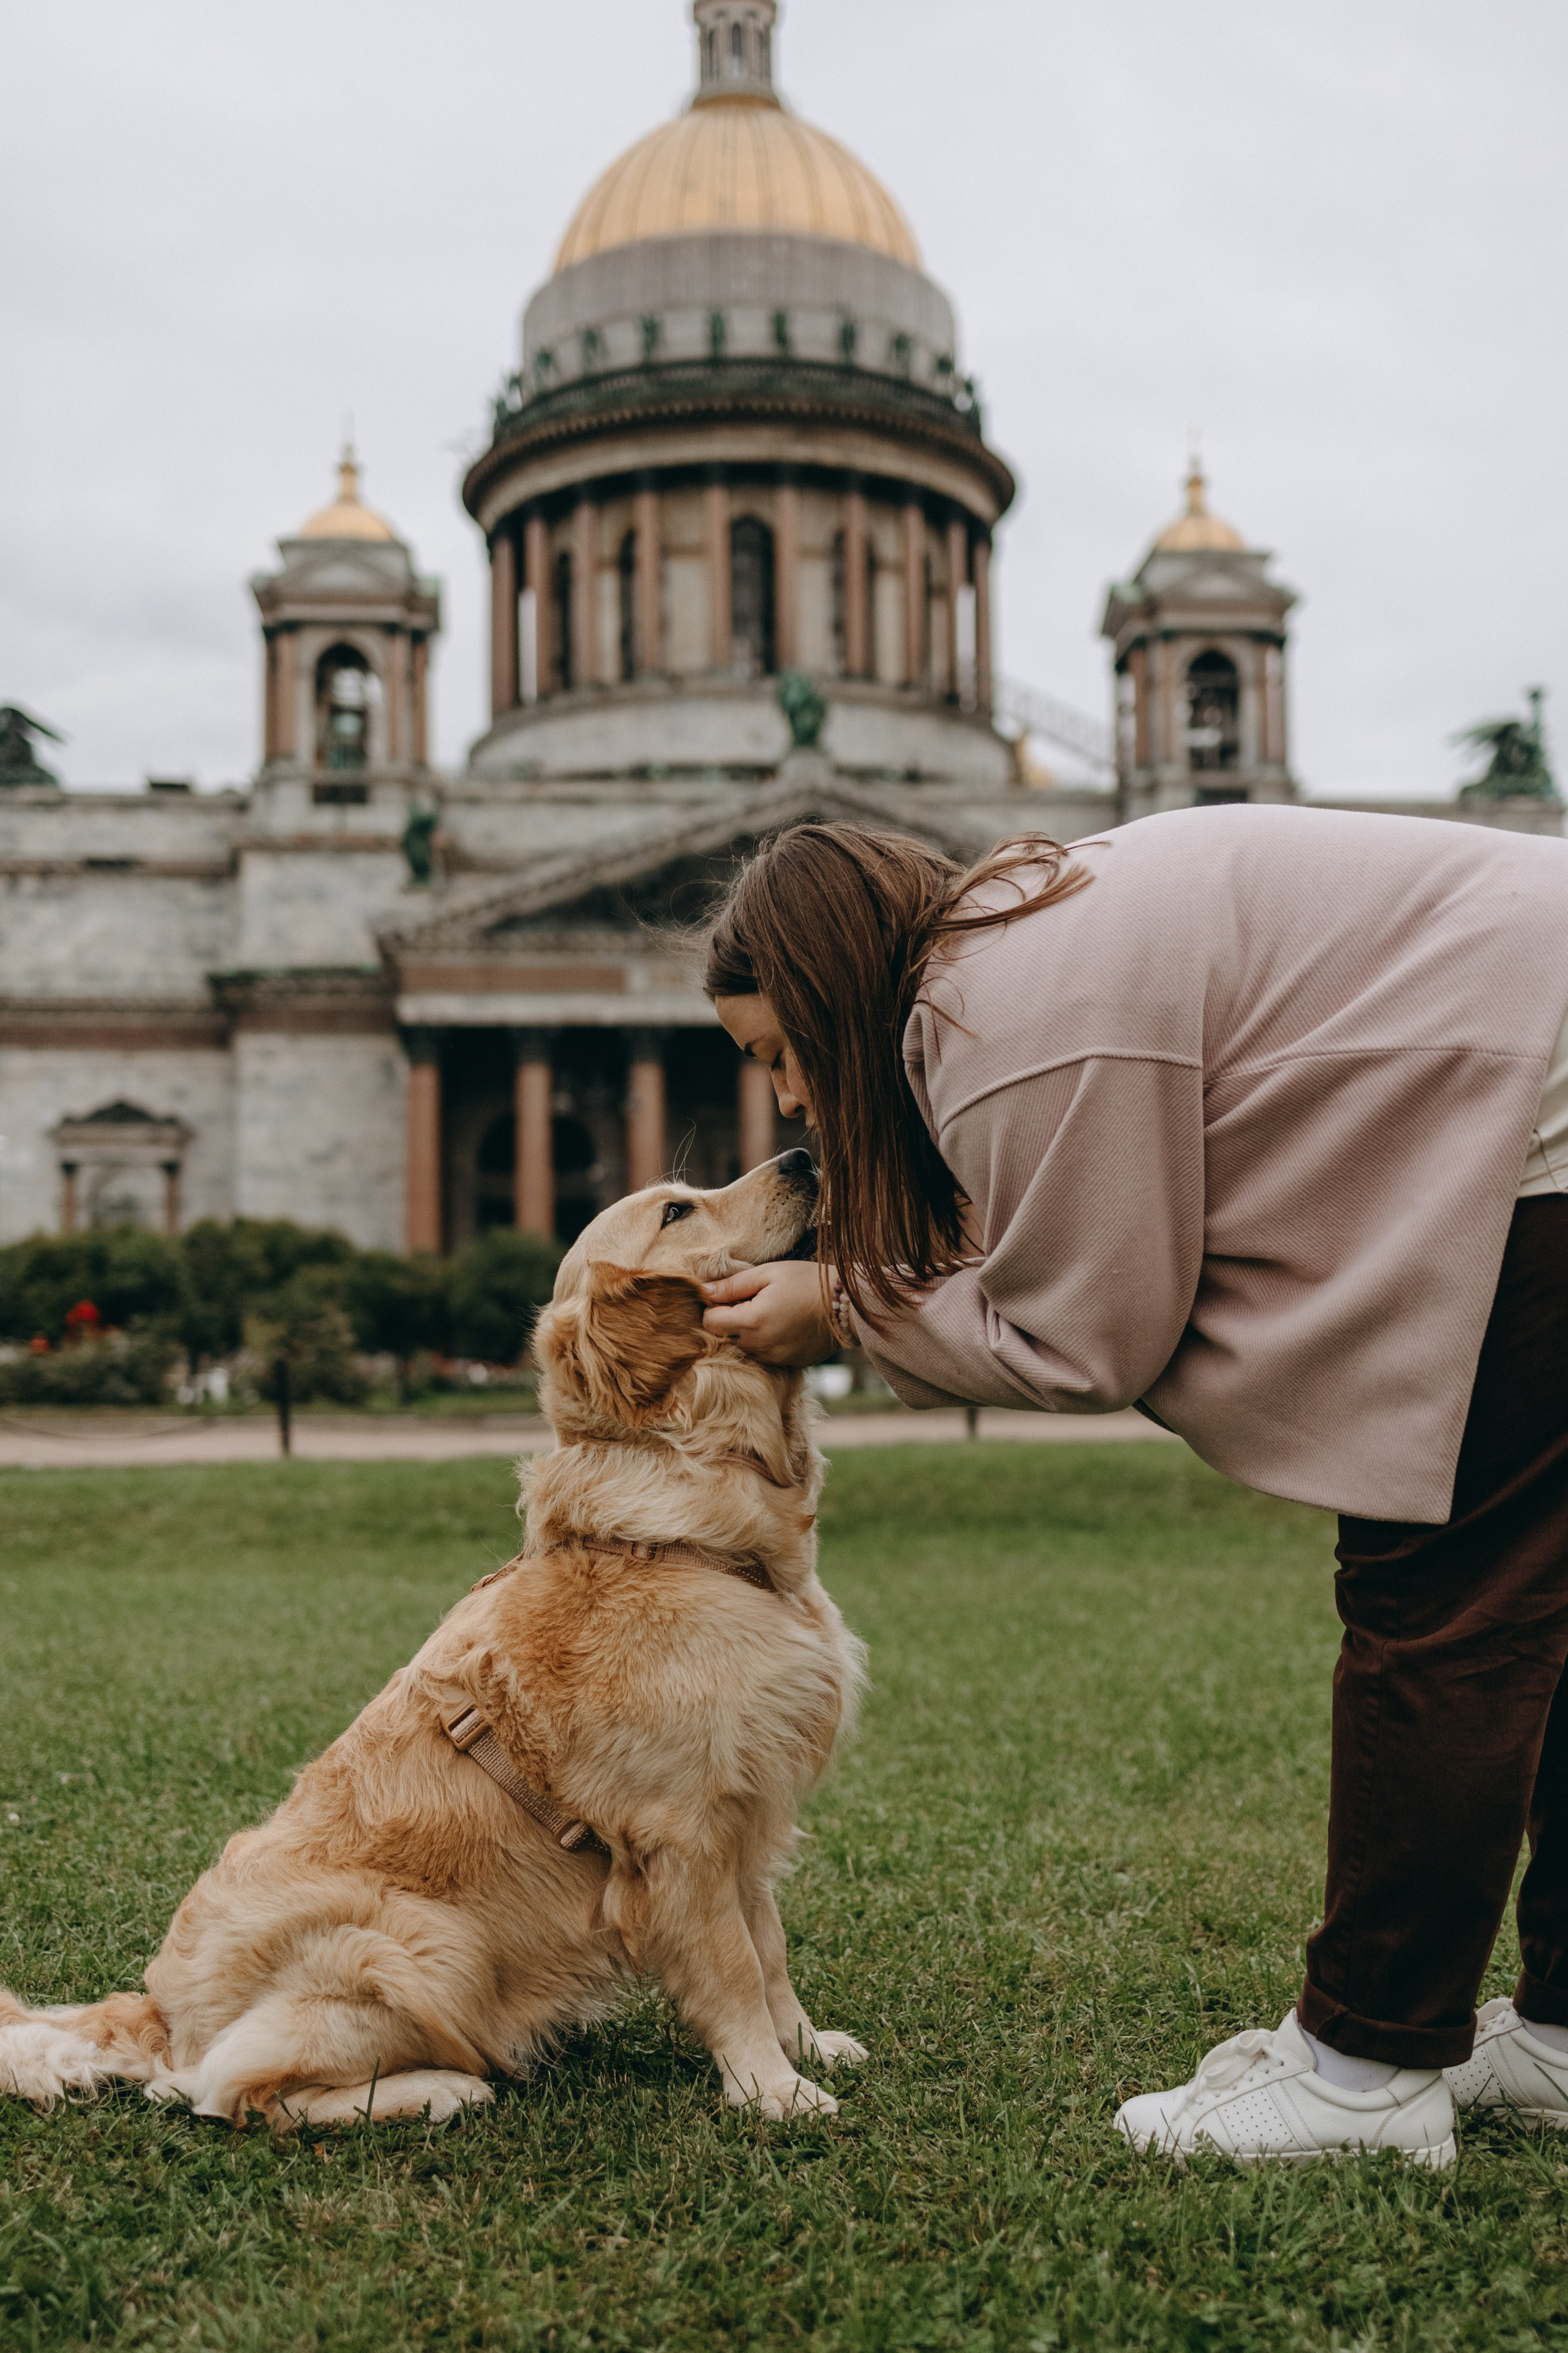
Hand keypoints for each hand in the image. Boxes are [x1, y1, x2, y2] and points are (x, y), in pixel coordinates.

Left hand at [701, 1261, 836, 1366]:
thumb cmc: (808, 1282)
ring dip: (749, 1332)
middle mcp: (759, 1346)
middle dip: (732, 1319)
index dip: (714, 1307)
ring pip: (743, 1347)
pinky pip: (763, 1355)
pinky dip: (766, 1342)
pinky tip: (784, 1325)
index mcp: (752, 1321)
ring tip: (772, 1312)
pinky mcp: (787, 1364)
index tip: (731, 1295)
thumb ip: (733, 1285)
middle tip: (755, 1300)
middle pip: (725, 1337)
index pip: (709, 1323)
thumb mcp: (769, 1274)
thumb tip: (703, 1292)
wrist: (848, 1305)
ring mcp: (774, 1358)